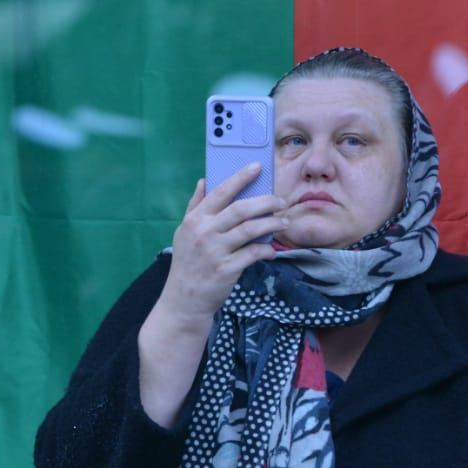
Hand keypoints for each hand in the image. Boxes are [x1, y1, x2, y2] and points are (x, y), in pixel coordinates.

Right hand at [156, 164, 287, 323]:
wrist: (184, 300)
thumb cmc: (187, 263)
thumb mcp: (185, 232)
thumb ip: (195, 206)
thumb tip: (204, 180)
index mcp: (195, 220)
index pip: (220, 192)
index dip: (240, 177)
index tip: (257, 166)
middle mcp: (205, 232)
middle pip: (241, 209)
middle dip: (266, 202)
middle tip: (281, 201)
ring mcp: (215, 251)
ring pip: (251, 230)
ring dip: (272, 224)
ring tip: (284, 222)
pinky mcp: (227, 270)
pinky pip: (253, 254)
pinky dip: (266, 250)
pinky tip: (272, 250)